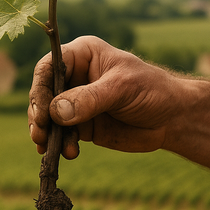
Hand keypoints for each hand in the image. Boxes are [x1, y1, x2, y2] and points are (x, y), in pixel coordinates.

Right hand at [28, 35, 181, 159]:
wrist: (171, 119)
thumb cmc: (152, 90)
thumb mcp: (122, 89)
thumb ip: (90, 99)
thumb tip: (56, 112)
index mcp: (81, 56)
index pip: (48, 68)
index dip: (40, 89)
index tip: (42, 113)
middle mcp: (73, 78)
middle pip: (43, 95)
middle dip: (39, 116)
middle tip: (40, 135)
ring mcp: (75, 103)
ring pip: (48, 119)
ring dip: (47, 135)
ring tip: (52, 149)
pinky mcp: (80, 126)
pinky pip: (61, 136)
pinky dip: (59, 145)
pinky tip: (68, 153)